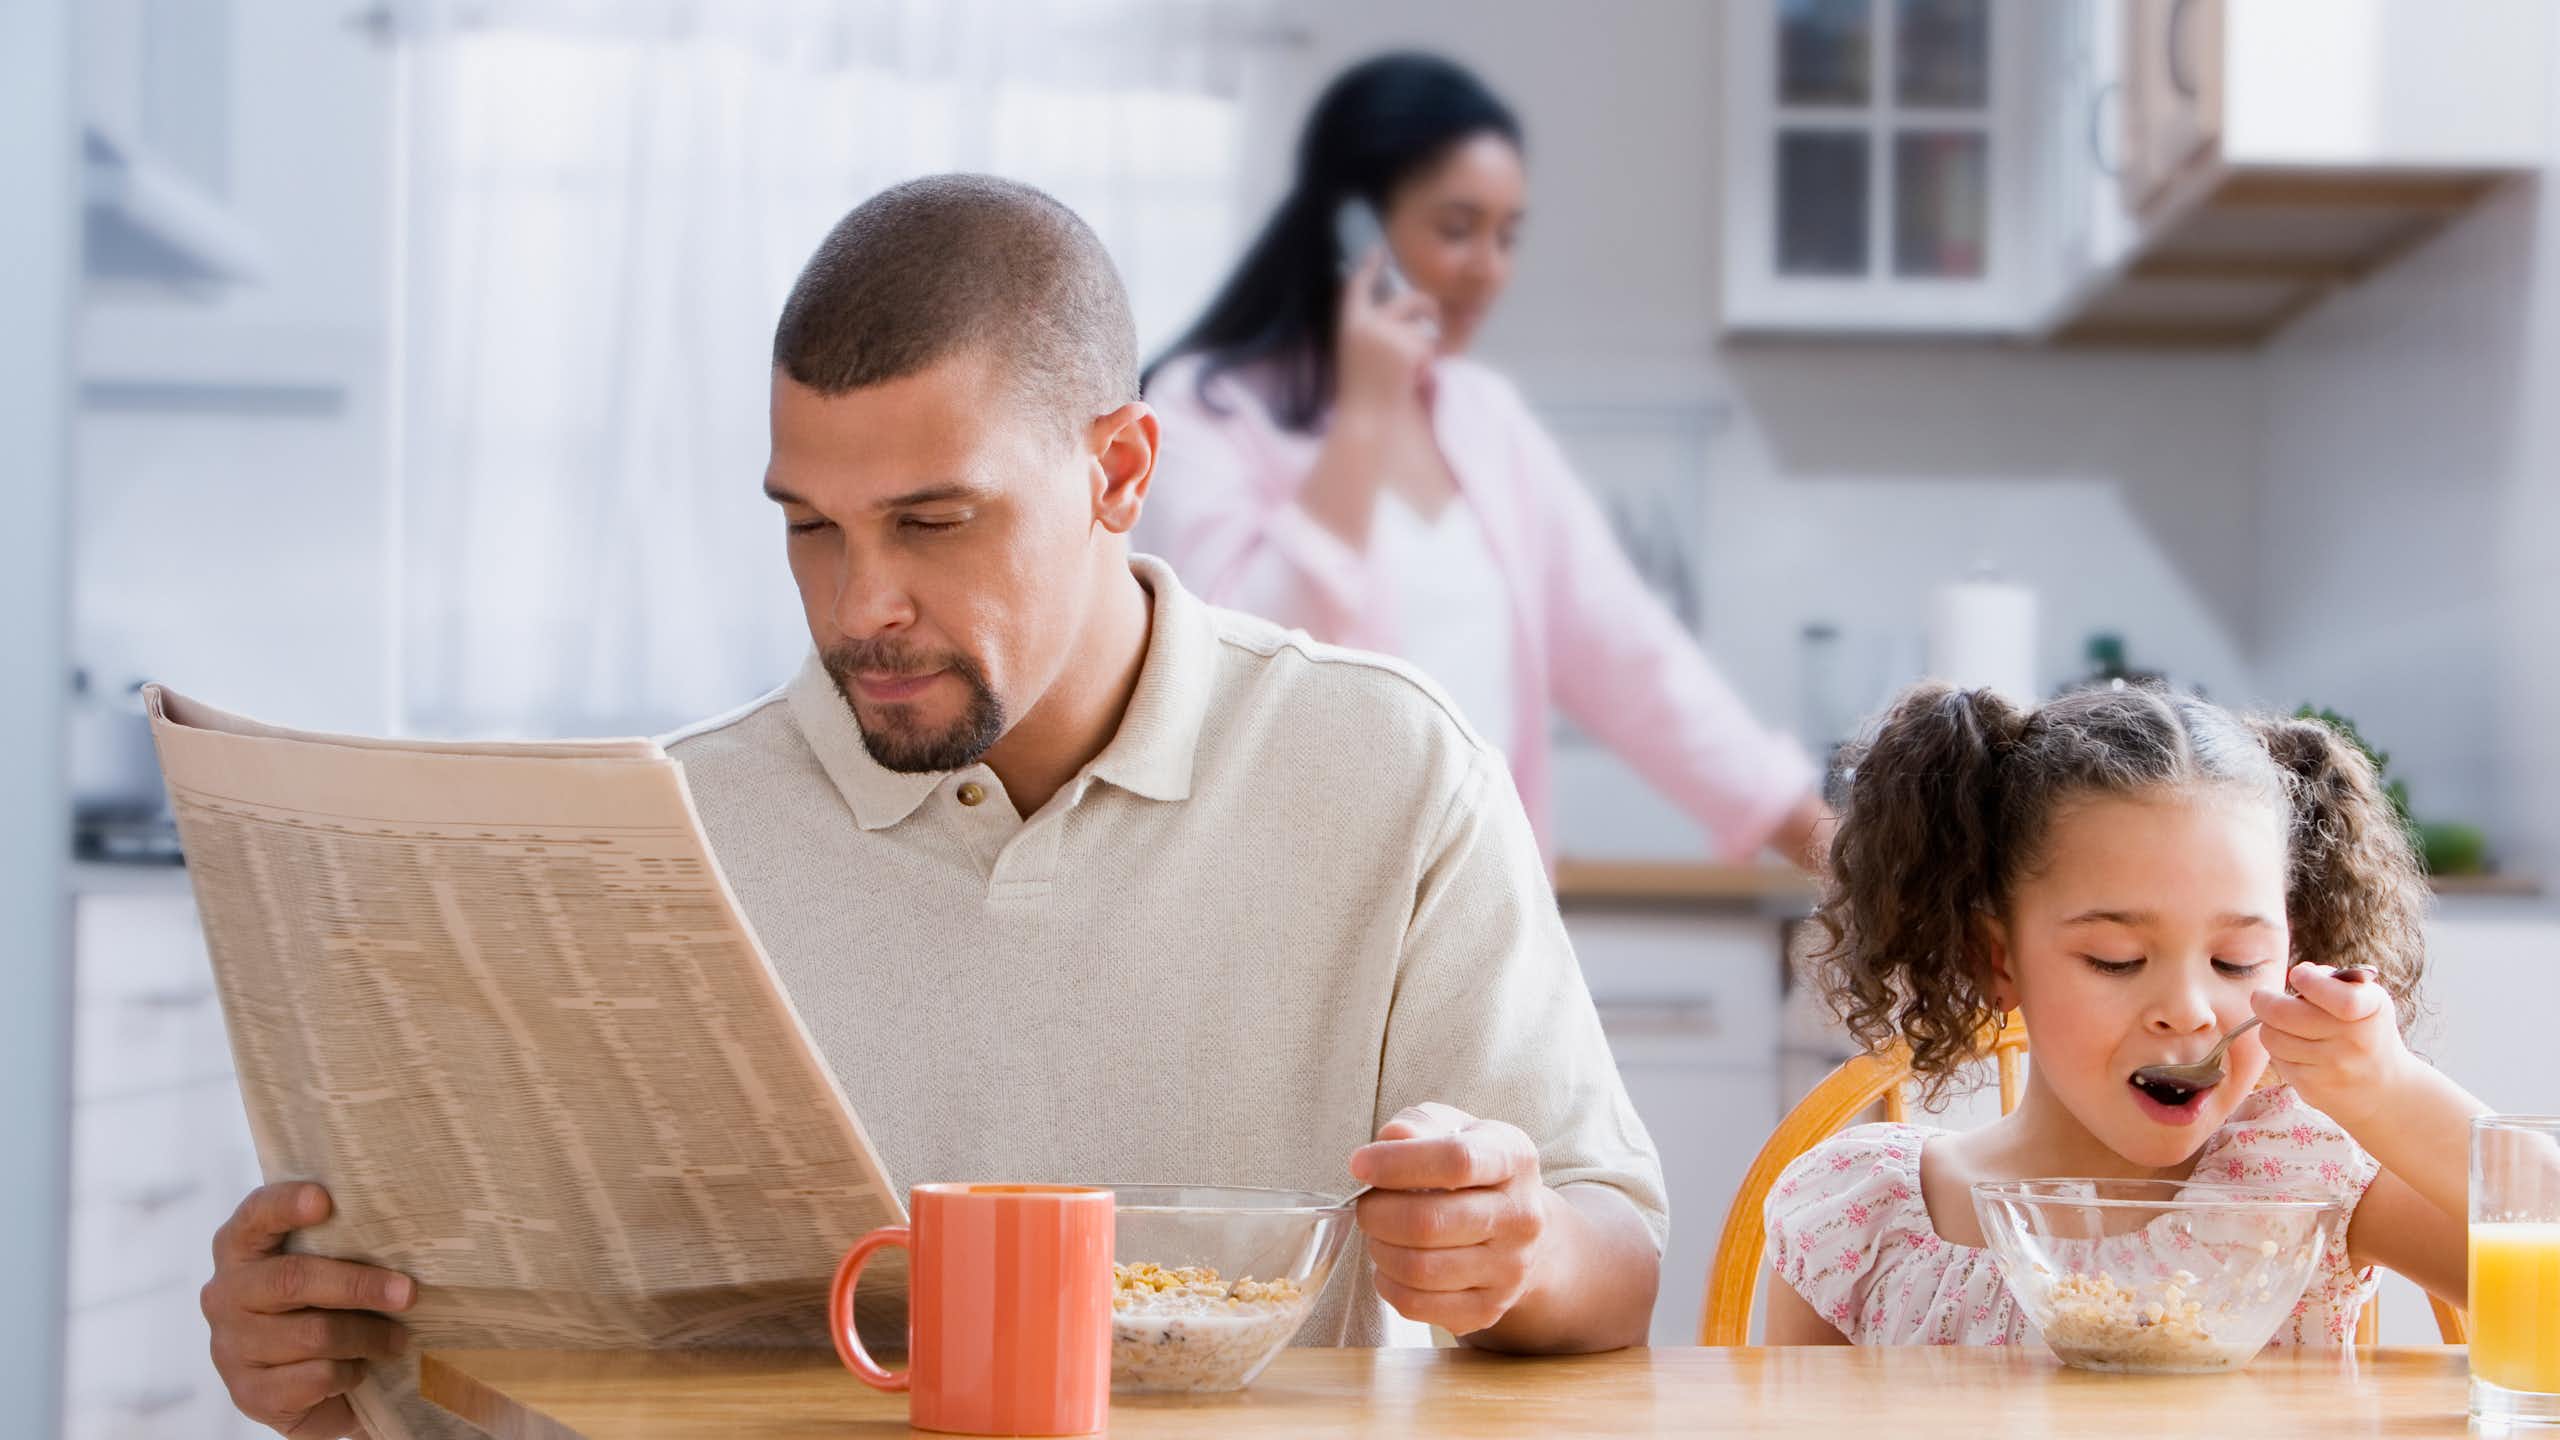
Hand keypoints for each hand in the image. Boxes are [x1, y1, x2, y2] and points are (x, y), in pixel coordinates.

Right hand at [202, 1182, 414, 1438]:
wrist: (301, 1389)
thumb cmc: (318, 1308)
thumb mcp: (323, 1267)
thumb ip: (338, 1244)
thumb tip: (401, 1230)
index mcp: (240, 1248)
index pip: (256, 1216)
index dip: (286, 1205)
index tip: (323, 1200)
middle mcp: (225, 1293)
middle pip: (294, 1280)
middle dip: (359, 1285)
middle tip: (408, 1293)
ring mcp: (230, 1346)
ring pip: (315, 1334)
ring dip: (369, 1336)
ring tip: (397, 1339)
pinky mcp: (249, 1392)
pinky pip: (316, 1376)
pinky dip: (350, 1372)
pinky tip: (358, 1369)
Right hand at [1333, 248, 1439, 422]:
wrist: (1366, 418)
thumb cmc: (1362, 390)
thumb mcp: (1358, 352)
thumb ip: (1371, 328)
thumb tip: (1395, 309)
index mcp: (1349, 323)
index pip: (1359, 286)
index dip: (1369, 267)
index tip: (1378, 251)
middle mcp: (1367, 323)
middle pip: (1408, 299)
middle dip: (1427, 308)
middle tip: (1432, 317)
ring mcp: (1388, 335)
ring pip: (1423, 326)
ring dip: (1424, 345)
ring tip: (1409, 369)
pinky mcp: (1408, 349)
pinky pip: (1429, 346)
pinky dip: (1427, 363)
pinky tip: (1411, 379)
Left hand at [1347, 1102, 1552, 1336]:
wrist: (1518, 1227)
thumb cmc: (1473, 1171)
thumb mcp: (1453, 1129)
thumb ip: (1419, 1126)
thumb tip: (1391, 1139)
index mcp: (1514, 1158)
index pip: (1457, 1160)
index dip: (1398, 1163)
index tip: (1359, 1164)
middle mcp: (1521, 1216)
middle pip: (1429, 1222)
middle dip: (1377, 1213)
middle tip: (1365, 1205)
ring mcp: (1509, 1268)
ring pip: (1419, 1268)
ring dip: (1380, 1249)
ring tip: (1378, 1233)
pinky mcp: (1489, 1309)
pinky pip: (1417, 1304)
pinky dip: (1387, 1283)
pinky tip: (1390, 1264)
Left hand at [2252, 962, 2413, 1128]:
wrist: (2384, 1088)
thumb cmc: (2367, 1031)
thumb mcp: (2367, 999)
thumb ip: (2334, 980)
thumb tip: (2300, 973)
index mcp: (2370, 1011)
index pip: (2341, 998)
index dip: (2310, 981)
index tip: (2298, 975)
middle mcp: (2355, 1042)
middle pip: (2282, 1014)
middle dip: (2264, 1000)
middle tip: (2264, 997)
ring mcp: (2333, 1068)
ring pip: (2271, 1037)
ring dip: (2270, 1026)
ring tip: (2284, 1025)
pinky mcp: (2312, 1089)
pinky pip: (2276, 1060)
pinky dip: (2279, 1050)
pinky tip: (2295, 1049)